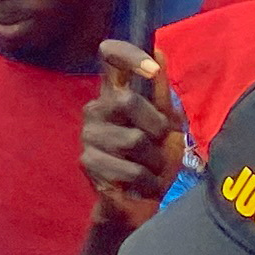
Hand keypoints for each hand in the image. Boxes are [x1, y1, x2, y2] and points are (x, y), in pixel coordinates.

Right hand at [78, 40, 186, 231]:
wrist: (141, 203)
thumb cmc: (154, 159)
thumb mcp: (167, 124)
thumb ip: (161, 93)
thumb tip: (158, 51)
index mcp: (114, 93)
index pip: (110, 57)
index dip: (129, 54)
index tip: (152, 69)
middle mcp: (96, 108)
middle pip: (127, 100)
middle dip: (156, 127)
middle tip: (159, 144)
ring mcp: (88, 135)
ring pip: (133, 139)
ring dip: (155, 160)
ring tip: (151, 168)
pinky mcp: (87, 162)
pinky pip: (130, 169)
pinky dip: (147, 181)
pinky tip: (143, 186)